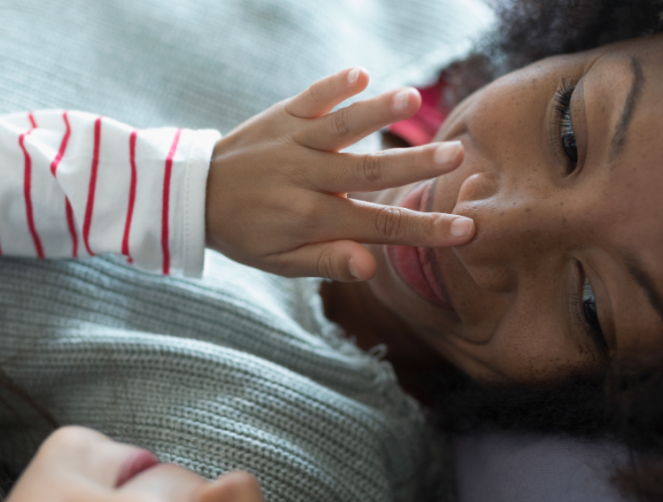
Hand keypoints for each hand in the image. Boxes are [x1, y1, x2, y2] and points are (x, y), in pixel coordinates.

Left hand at [205, 68, 473, 280]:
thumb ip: (328, 262)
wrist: (196, 193)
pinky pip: (311, 97)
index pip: (378, 226)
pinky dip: (334, 85)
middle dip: (414, 164)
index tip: (466, 229)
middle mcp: (305, 178)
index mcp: (310, 219)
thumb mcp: (282, 263)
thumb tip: (371, 266)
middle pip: (368, 172)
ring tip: (413, 99)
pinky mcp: (284, 114)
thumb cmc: (249, 233)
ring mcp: (295, 142)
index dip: (424, 230)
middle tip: (456, 156)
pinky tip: (361, 73)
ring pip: (341, 128)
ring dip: (377, 112)